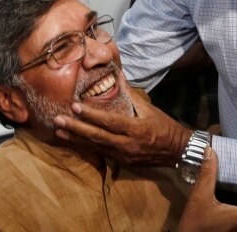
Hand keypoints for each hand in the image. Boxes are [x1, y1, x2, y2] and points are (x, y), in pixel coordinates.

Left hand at [53, 72, 192, 165]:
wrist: (177, 151)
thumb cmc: (164, 126)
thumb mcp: (149, 108)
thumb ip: (130, 92)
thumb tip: (117, 73)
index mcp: (136, 129)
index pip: (110, 121)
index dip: (91, 115)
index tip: (75, 106)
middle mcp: (127, 144)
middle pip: (98, 137)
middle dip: (76, 128)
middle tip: (58, 120)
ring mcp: (123, 155)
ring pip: (95, 148)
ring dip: (75, 140)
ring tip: (58, 132)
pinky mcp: (121, 162)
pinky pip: (99, 154)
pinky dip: (84, 148)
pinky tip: (70, 142)